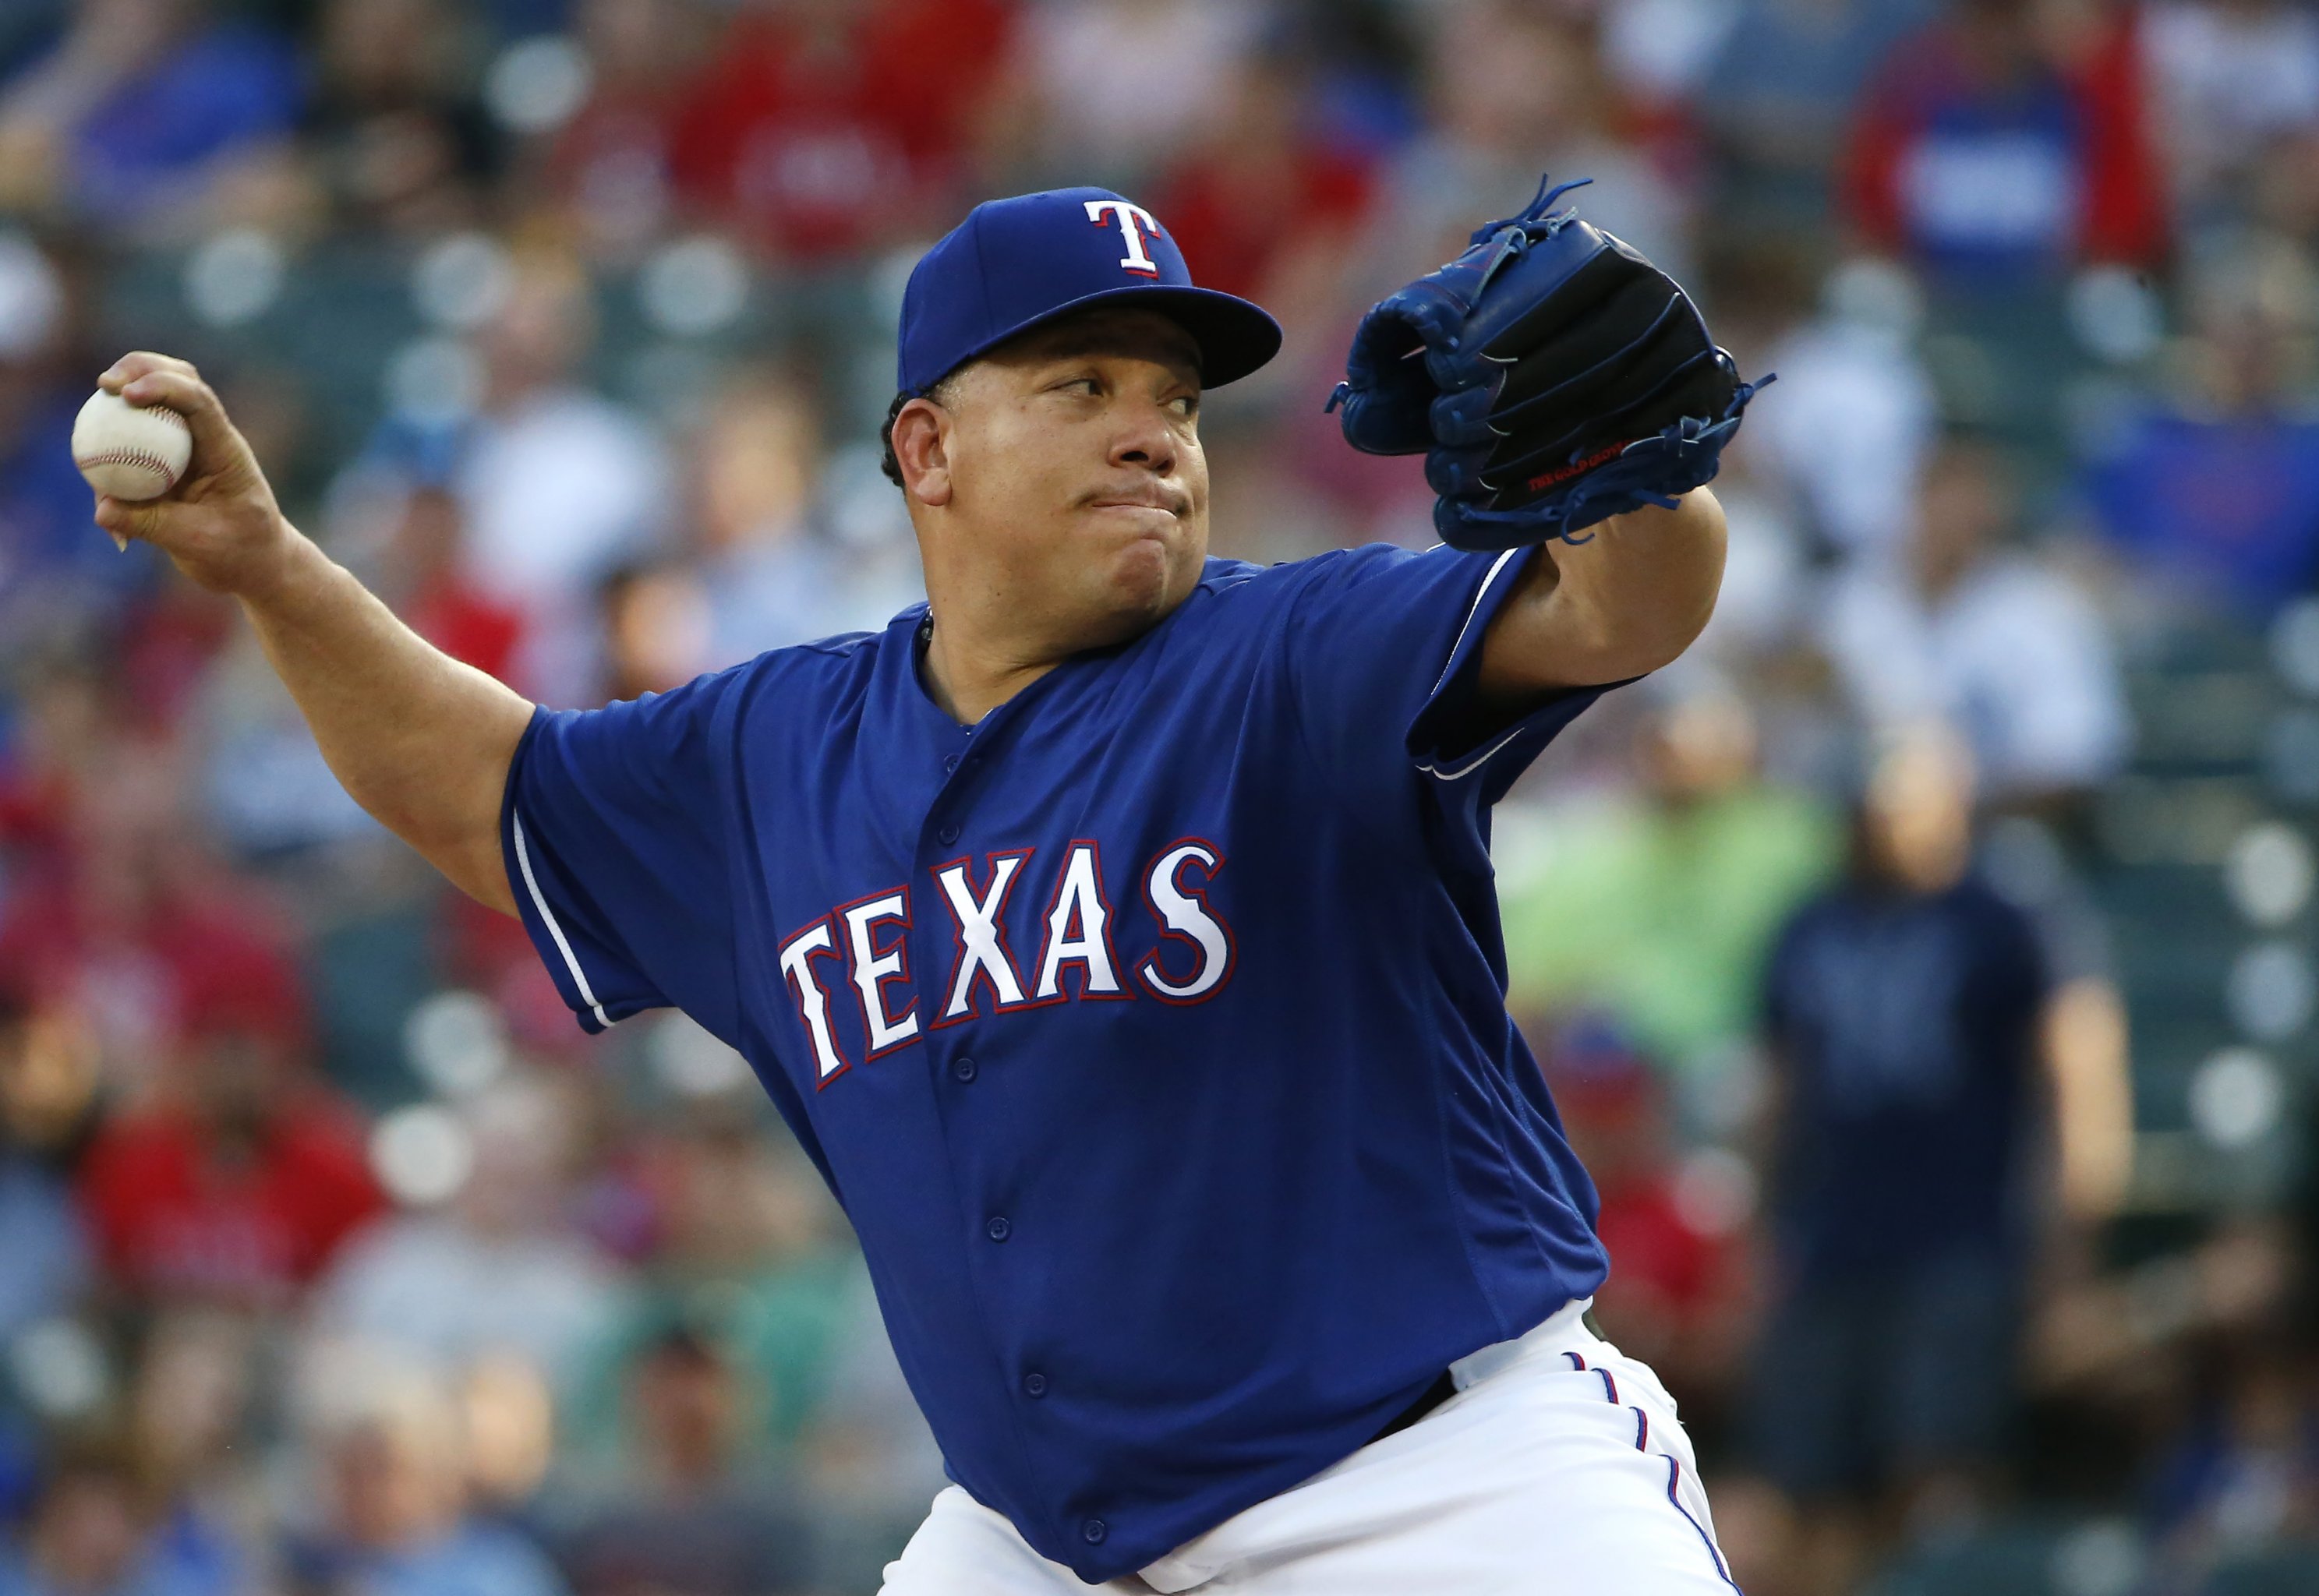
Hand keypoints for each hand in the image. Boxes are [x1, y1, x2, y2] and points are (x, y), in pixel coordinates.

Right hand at [91, 353, 293, 597]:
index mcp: (226, 451)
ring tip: (97, 406)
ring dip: (125, 394)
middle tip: (105, 384)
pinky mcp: (170, 457)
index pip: (199, 402)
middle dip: (141, 368)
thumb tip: (101, 510)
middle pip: (180, 380)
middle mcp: (209, 439)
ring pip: (156, 400)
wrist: (255, 562)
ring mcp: (190, 444)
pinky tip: (100, 479)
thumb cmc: (238, 552)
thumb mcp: (197, 544)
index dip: (163, 387)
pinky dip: (114, 442)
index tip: (127, 395)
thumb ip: (151, 524)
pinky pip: (136, 437)